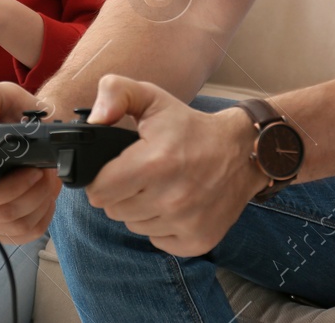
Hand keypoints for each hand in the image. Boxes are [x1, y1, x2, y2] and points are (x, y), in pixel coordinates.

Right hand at [0, 80, 63, 244]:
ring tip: (47, 180)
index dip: (9, 187)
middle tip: (47, 172)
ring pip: (11, 227)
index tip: (34, 168)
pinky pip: (19, 236)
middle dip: (32, 194)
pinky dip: (40, 218)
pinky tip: (43, 198)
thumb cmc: (13, 110)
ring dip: (40, 204)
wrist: (29, 129)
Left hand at [81, 74, 266, 256]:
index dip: (100, 179)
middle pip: (114, 211)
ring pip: (135, 226)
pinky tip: (173, 205)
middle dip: (120, 193)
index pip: (99, 192)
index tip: (113, 170)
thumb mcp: (152, 97)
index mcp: (154, 163)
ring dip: (140, 210)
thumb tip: (94, 119)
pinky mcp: (199, 240)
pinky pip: (158, 240)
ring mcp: (187, 222)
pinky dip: (160, 225)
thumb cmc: (189, 126)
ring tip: (158, 187)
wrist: (241, 151)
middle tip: (138, 175)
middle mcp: (171, 198)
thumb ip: (115, 93)